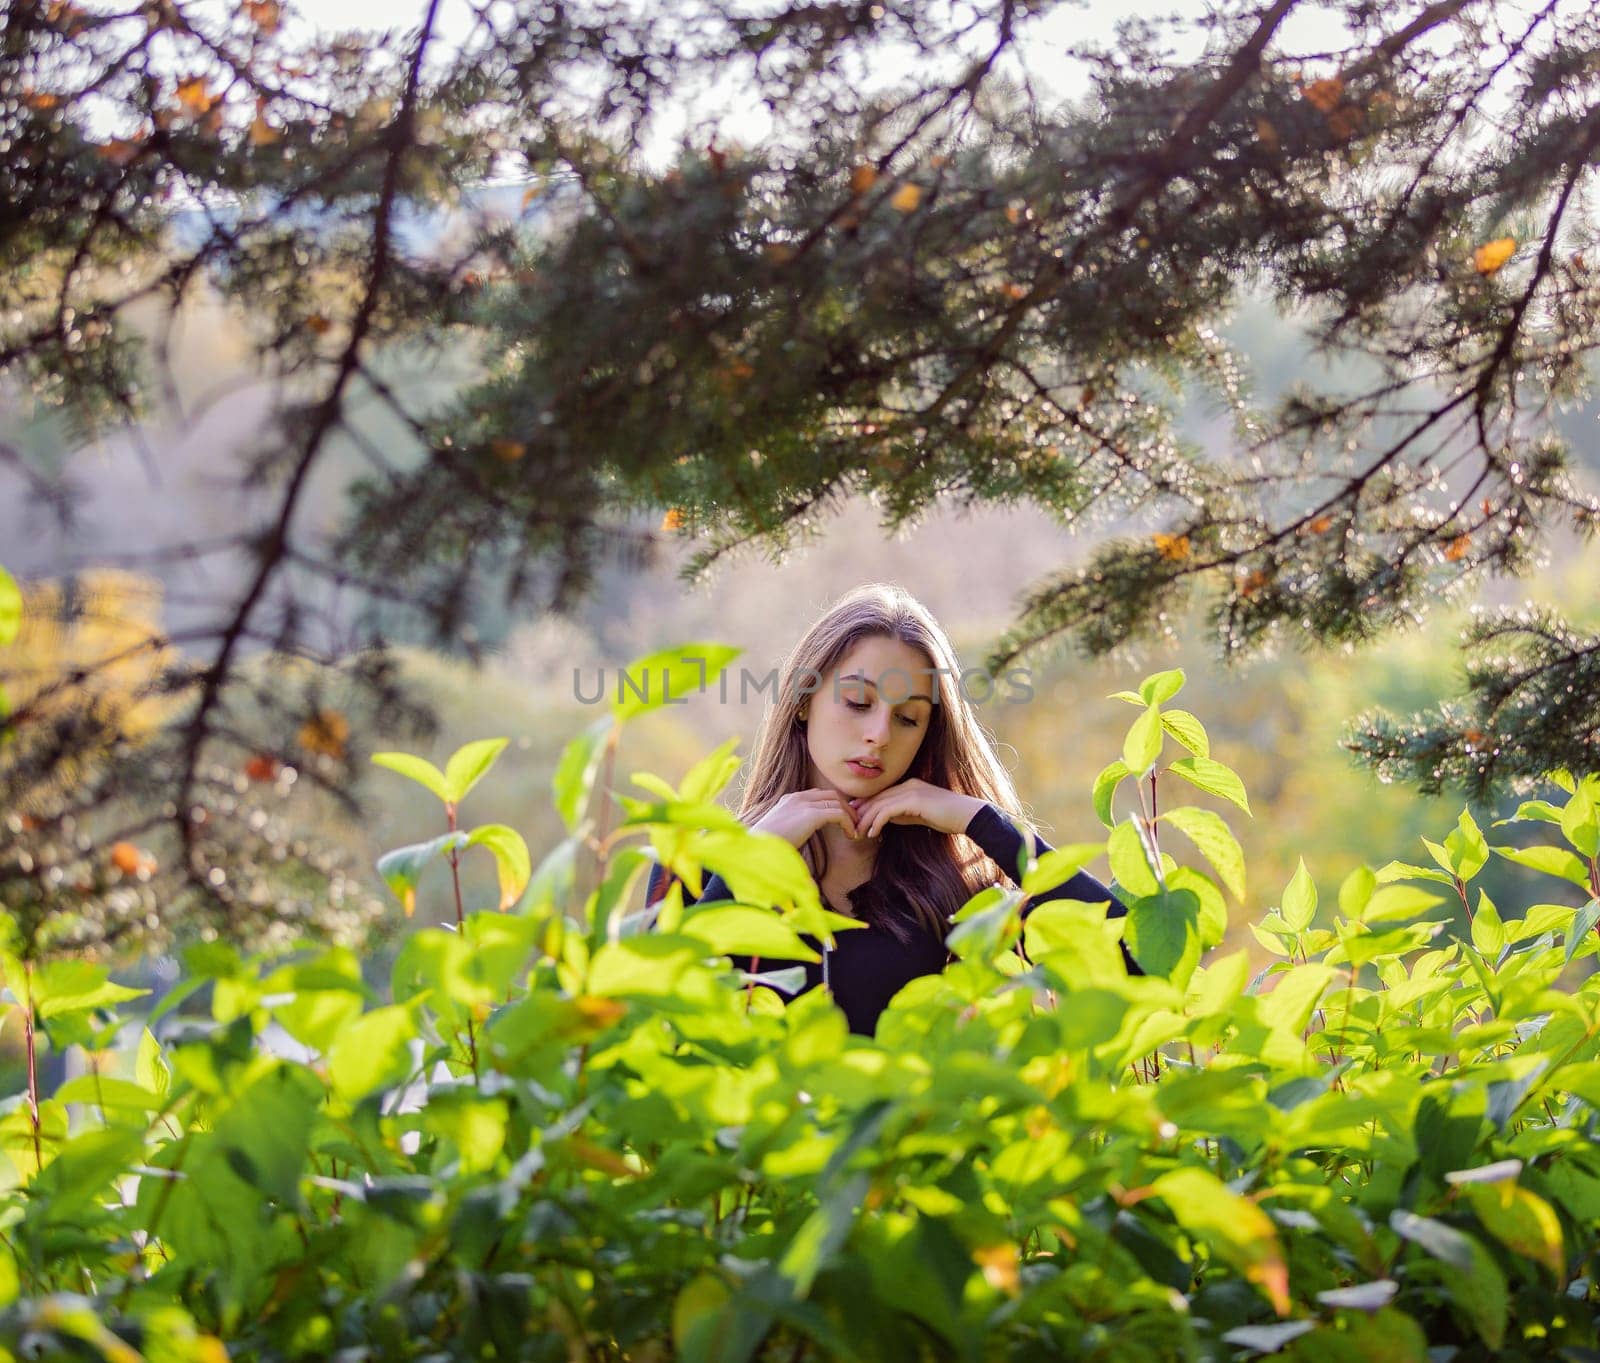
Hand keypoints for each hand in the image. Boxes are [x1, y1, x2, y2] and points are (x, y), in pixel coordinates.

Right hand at [748, 788, 864, 846]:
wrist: (755, 851)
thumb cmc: (765, 851)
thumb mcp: (782, 838)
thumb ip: (795, 837)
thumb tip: (803, 860)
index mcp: (789, 801)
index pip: (819, 795)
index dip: (835, 805)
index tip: (844, 820)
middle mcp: (796, 798)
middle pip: (831, 794)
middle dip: (846, 807)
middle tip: (855, 823)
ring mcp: (803, 804)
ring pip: (837, 802)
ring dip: (850, 816)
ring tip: (855, 831)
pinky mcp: (810, 815)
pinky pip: (838, 814)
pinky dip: (848, 823)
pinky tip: (850, 835)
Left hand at [849, 780, 985, 839]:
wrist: (968, 816)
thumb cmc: (946, 818)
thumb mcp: (918, 816)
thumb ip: (901, 814)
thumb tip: (883, 819)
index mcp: (909, 786)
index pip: (881, 795)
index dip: (865, 806)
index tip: (853, 818)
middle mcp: (908, 785)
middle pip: (877, 798)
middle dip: (861, 812)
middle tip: (850, 827)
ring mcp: (911, 790)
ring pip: (880, 804)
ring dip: (866, 820)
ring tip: (859, 833)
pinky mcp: (915, 800)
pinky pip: (889, 811)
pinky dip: (878, 821)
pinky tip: (873, 833)